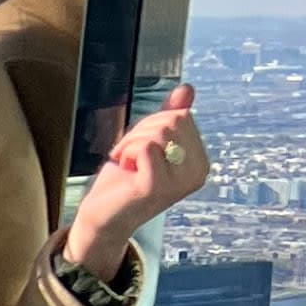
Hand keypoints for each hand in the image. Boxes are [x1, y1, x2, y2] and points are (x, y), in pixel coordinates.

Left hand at [65, 82, 211, 277]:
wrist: (104, 217)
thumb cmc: (125, 179)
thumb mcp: (149, 142)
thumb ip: (169, 116)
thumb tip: (188, 89)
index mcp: (200, 162)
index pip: (181, 115)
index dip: (152, 125)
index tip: (141, 150)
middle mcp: (198, 173)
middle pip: (171, 120)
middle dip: (141, 132)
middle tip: (131, 157)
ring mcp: (179, 182)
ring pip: (158, 131)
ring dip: (131, 143)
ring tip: (128, 165)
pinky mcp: (157, 186)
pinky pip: (144, 146)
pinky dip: (126, 153)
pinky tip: (125, 172)